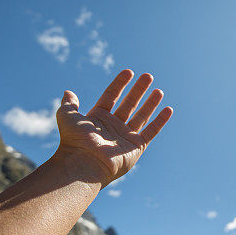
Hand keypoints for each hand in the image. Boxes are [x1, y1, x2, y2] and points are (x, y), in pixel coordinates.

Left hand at [55, 69, 172, 183]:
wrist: (84, 162)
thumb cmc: (74, 140)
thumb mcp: (67, 116)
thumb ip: (69, 103)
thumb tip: (68, 92)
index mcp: (98, 118)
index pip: (111, 96)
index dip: (120, 83)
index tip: (129, 72)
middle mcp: (113, 127)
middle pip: (129, 104)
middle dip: (139, 90)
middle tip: (148, 76)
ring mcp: (125, 137)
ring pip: (142, 116)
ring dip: (150, 103)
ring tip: (158, 90)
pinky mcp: (136, 147)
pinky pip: (151, 132)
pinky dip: (160, 121)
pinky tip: (168, 109)